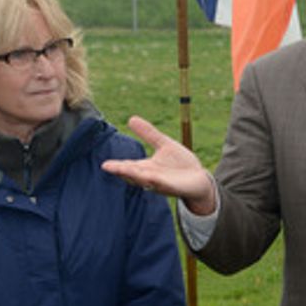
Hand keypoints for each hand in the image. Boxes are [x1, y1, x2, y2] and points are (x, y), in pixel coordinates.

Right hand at [101, 116, 216, 214]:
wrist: (200, 180)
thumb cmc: (181, 164)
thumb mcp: (164, 145)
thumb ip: (149, 134)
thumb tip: (131, 118)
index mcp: (147, 168)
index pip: (129, 166)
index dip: (117, 166)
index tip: (104, 164)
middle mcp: (151, 177)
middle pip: (134, 174)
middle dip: (122, 171)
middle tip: (108, 167)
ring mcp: (163, 184)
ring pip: (147, 180)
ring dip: (136, 176)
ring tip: (123, 170)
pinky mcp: (175, 187)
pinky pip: (165, 185)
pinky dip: (158, 182)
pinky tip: (151, 178)